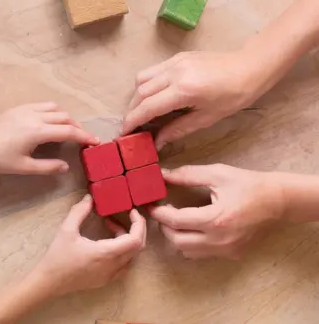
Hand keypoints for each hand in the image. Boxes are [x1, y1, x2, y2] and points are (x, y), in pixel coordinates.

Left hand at [0, 102, 98, 174]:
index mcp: (37, 131)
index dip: (85, 136)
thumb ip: (47, 166)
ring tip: (68, 131)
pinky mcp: (17, 109)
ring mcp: (25, 110)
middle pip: (65, 116)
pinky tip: (49, 124)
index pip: (69, 131)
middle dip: (77, 126)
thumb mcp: (23, 167)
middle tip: (83, 139)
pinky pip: (42, 106)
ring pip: (54, 108)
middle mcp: (34, 116)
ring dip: (65, 117)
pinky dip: (52, 112)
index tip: (96, 142)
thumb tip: (65, 166)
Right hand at [30, 196, 145, 296]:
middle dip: (135, 228)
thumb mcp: (66, 230)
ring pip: (132, 256)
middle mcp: (114, 266)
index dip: (138, 223)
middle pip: (138, 247)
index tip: (132, 211)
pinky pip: (125, 265)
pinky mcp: (107, 279)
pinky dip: (124, 251)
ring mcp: (111, 275)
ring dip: (128, 239)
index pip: (135, 239)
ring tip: (111, 226)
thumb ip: (79, 212)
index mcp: (106, 253)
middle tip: (125, 215)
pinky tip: (109, 244)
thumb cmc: (58, 256)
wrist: (49, 282)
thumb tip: (89, 198)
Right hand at [122, 50, 273, 148]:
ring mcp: (174, 62)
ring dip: (137, 96)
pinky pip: (153, 71)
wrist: (251, 66)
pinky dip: (147, 85)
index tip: (124, 134)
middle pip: (139, 92)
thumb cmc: (235, 96)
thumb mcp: (207, 118)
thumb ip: (178, 129)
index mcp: (184, 90)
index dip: (132, 121)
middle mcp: (174, 73)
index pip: (147, 107)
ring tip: (143, 111)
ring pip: (142, 79)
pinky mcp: (177, 57)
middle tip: (132, 126)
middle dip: (132, 111)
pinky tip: (156, 96)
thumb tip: (157, 142)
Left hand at [150, 164, 285, 259]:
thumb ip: (187, 175)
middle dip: (164, 226)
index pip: (176, 221)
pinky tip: (192, 228)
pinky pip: (202, 254)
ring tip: (176, 220)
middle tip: (162, 212)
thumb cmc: (248, 185)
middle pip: (177, 241)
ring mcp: (226, 250)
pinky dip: (191, 243)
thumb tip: (162, 175)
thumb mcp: (217, 174)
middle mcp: (220, 240)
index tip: (150, 205)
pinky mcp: (231, 254)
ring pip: (187, 251)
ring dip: (176, 237)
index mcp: (216, 219)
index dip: (158, 213)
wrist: (278, 201)